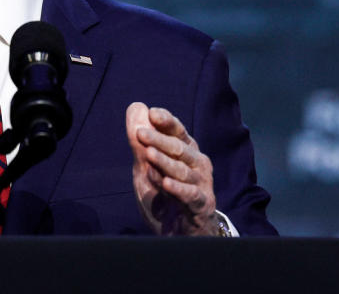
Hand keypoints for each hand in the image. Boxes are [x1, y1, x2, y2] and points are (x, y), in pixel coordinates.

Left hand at [126, 102, 218, 235]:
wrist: (180, 232)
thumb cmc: (164, 195)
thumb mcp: (146, 168)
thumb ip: (140, 142)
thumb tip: (136, 107)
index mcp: (186, 150)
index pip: (177, 131)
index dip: (166, 121)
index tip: (152, 113)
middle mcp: (197, 164)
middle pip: (179, 148)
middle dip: (159, 139)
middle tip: (140, 133)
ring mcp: (202, 184)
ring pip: (182, 170)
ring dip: (165, 162)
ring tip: (148, 155)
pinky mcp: (202, 205)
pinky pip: (190, 195)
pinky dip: (178, 189)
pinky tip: (166, 183)